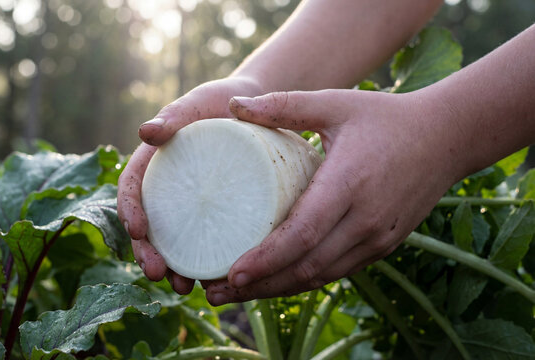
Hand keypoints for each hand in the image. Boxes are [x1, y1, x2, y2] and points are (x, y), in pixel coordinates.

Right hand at [117, 76, 264, 293]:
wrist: (254, 107)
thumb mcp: (196, 104)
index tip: (138, 230)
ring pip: (174, 240)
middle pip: (148, 226)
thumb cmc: (219, 101)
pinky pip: (204, 241)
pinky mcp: (214, 212)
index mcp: (154, 162)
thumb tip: (145, 131)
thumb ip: (173, 116)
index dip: (128, 210)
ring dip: (173, 267)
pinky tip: (213, 279)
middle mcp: (168, 187)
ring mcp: (190, 202)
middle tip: (159, 273)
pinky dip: (204, 261)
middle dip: (147, 253)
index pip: (131, 189)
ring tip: (183, 286)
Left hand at [203, 89, 463, 304]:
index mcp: (348, 184)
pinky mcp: (383, 245)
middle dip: (259, 286)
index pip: (302, 235)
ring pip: (320, 277)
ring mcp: (377, 238)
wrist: (447, 137)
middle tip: (215, 292)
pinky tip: (276, 281)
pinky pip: (337, 271)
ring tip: (236, 292)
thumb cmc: (385, 117)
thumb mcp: (334, 103)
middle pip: (305, 267)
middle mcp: (365, 221)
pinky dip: (304, 280)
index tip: (230, 273)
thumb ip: (284, 105)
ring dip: (277, 289)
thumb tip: (231, 107)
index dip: (265, 260)